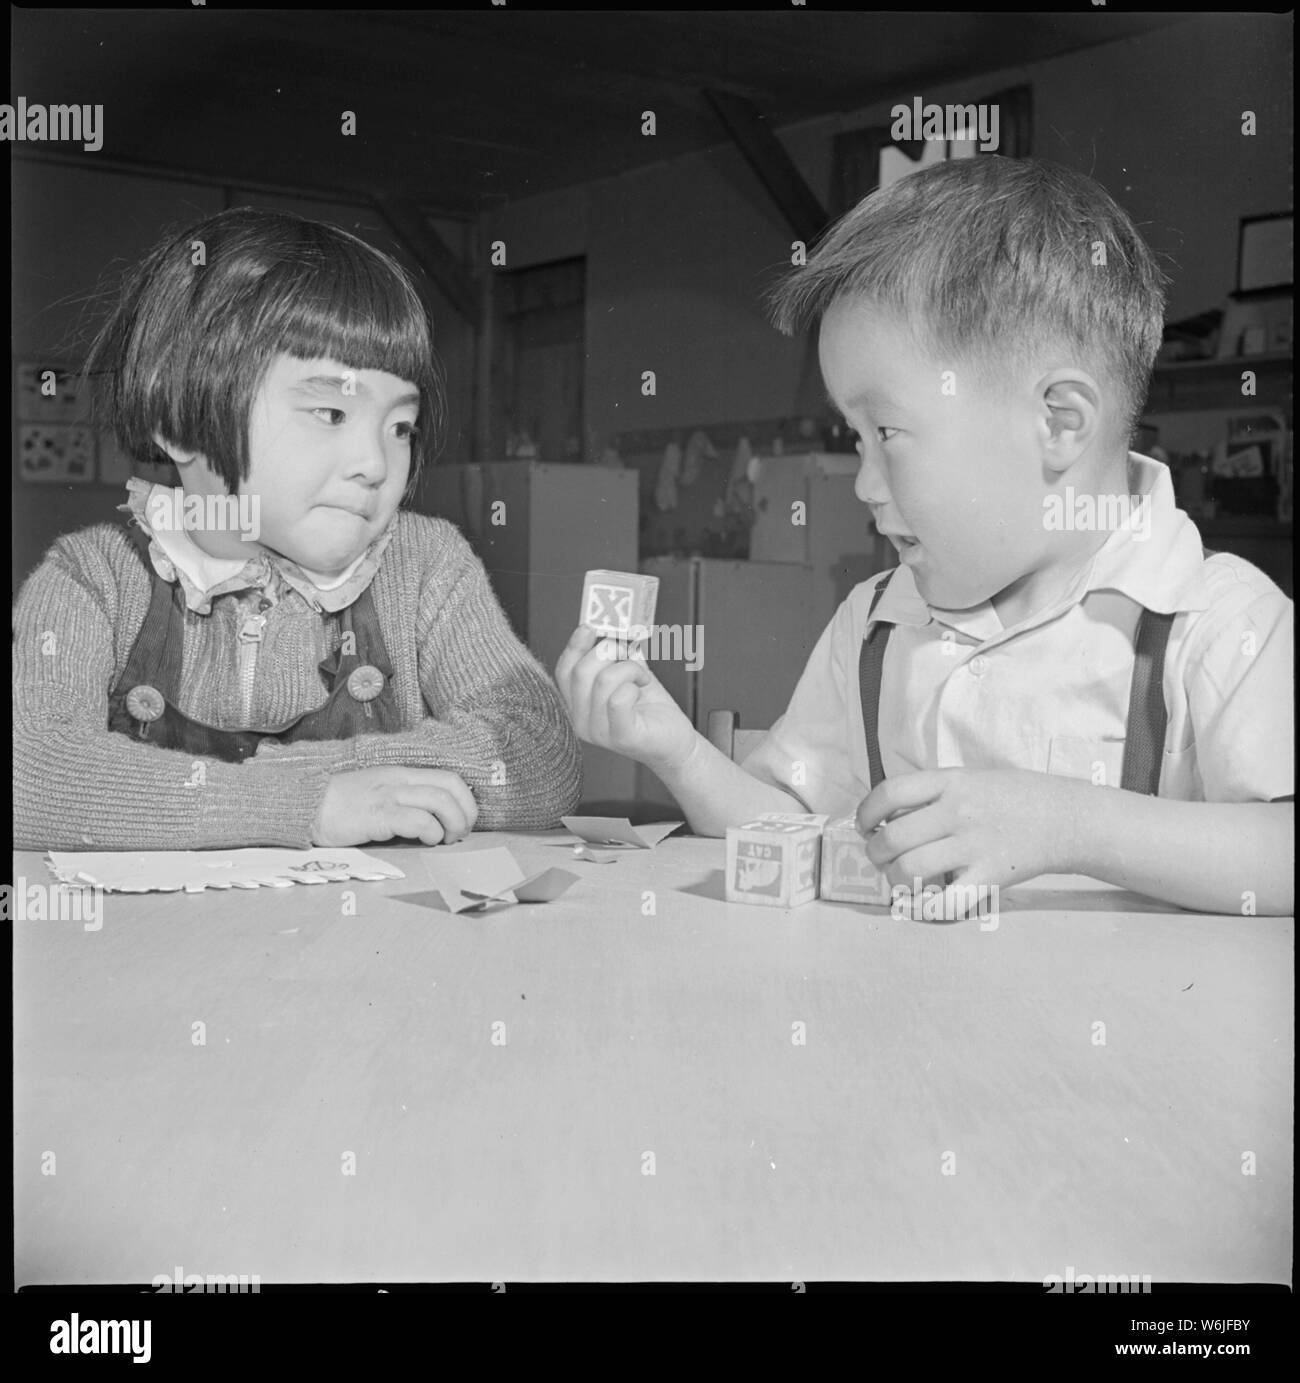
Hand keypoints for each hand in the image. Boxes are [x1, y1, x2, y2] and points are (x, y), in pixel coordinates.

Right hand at [312, 767, 477, 846]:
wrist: (305, 806)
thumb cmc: (341, 806)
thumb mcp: (378, 794)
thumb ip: (403, 801)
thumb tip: (434, 821)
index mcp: (401, 774)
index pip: (449, 778)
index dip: (466, 800)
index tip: (464, 820)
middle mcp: (399, 780)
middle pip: (452, 786)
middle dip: (467, 811)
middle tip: (461, 833)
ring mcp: (389, 795)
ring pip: (441, 801)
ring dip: (454, 823)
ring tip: (447, 840)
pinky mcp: (378, 815)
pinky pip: (418, 820)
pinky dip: (431, 832)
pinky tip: (426, 841)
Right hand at [555, 626, 696, 773]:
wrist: (674, 739)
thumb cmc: (651, 709)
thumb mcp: (628, 674)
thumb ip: (617, 654)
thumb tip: (612, 627)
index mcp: (578, 705)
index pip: (564, 671)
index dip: (574, 646)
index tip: (590, 627)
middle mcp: (581, 721)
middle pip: (581, 671)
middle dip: (610, 652)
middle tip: (629, 655)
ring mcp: (598, 732)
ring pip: (604, 680)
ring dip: (630, 669)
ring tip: (641, 678)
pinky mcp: (620, 736)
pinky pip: (619, 698)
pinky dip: (634, 684)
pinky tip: (642, 689)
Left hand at [857, 768, 1081, 900]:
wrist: (1066, 818)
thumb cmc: (1013, 797)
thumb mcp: (970, 778)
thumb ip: (931, 794)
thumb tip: (886, 819)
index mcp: (951, 782)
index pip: (890, 793)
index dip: (866, 812)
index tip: (865, 825)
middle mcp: (959, 812)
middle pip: (894, 837)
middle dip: (875, 852)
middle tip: (879, 857)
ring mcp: (974, 846)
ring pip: (910, 869)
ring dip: (894, 878)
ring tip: (899, 877)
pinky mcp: (990, 878)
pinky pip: (944, 902)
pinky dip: (923, 908)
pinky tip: (920, 901)